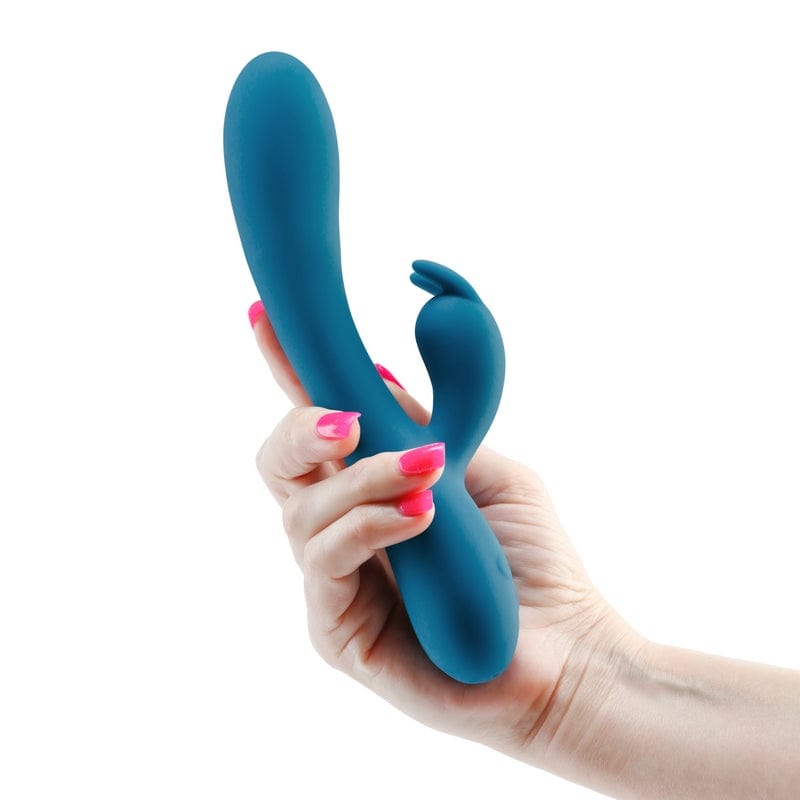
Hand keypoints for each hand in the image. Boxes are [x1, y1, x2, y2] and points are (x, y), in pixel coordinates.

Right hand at [249, 302, 639, 763]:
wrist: (569, 650)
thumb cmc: (530, 561)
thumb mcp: (481, 470)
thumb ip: (421, 429)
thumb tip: (374, 376)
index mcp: (370, 491)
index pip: (316, 428)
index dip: (286, 372)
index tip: (265, 316)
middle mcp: (341, 532)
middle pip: (278, 465)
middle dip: (302, 428)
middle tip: (349, 419)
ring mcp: (335, 584)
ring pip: (305, 512)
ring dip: (364, 478)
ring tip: (427, 472)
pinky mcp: (339, 632)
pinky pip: (328, 564)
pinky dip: (369, 526)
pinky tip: (420, 515)